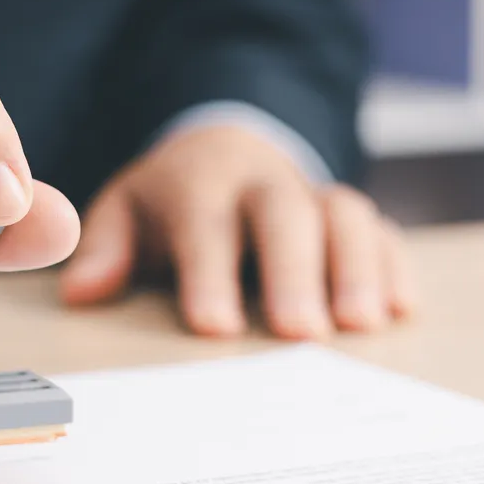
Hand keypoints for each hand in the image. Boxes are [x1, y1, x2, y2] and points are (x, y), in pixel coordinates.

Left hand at [59, 123, 414, 337]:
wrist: (230, 148)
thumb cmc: (177, 200)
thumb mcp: (129, 209)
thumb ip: (108, 247)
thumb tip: (83, 292)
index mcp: (203, 179)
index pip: (206, 222)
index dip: (211, 272)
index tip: (214, 327)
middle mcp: (266, 181)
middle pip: (286, 215)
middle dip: (295, 272)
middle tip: (299, 334)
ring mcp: (316, 196)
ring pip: (345, 215)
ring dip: (356, 268)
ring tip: (360, 326)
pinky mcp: (353, 217)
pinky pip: (383, 230)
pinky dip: (394, 265)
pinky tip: (400, 310)